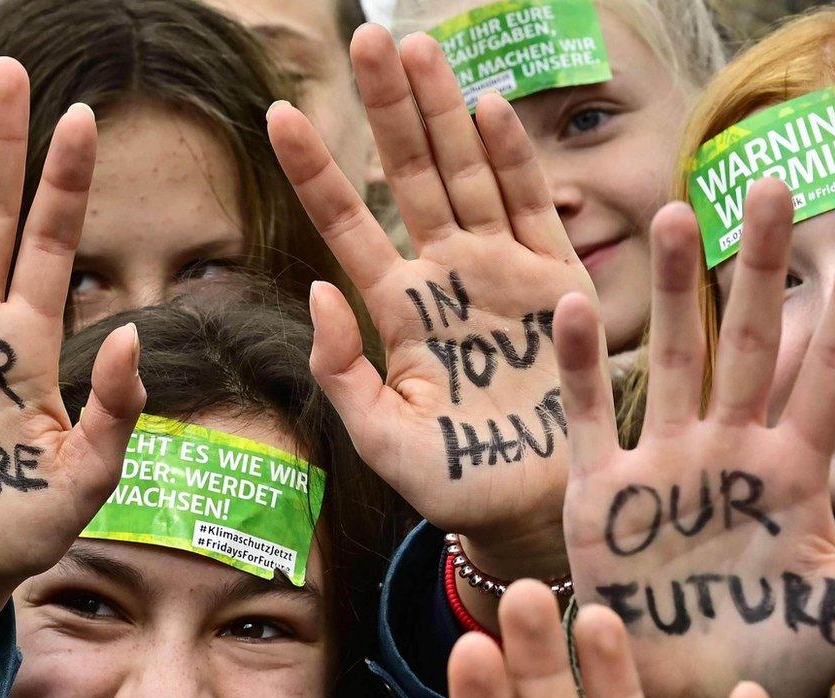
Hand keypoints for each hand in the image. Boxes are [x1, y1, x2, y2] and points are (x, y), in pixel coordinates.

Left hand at [267, 27, 597, 584]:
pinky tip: (487, 106)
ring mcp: (502, 271)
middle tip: (363, 37)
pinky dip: (512, 158)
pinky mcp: (557, 281)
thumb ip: (342, 371)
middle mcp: (446, 276)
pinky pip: (532, 206)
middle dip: (388, 106)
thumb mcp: (380, 439)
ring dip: (443, 110)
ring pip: (467, 172)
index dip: (316, 169)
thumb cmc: (452, 484)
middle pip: (410, 173)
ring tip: (416, 47)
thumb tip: (315, 292)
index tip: (277, 114)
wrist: (532, 512)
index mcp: (397, 310)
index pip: (347, 222)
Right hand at [557, 188, 834, 697]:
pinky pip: (594, 418)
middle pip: (750, 340)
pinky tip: (578, 307)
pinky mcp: (606, 494)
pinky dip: (583, 368)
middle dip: (760, 264)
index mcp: (798, 472)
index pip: (832, 369)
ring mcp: (668, 466)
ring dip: (675, 290)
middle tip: (772, 184)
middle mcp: (733, 452)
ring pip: (675, 359)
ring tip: (675, 212)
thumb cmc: (777, 661)